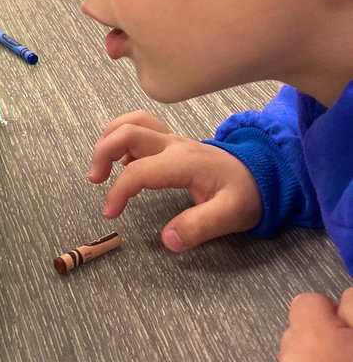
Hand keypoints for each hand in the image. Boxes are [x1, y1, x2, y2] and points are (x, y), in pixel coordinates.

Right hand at [88, 109, 262, 250]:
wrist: (266, 173)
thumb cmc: (248, 193)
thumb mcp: (232, 215)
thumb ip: (199, 227)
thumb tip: (166, 240)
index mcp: (184, 162)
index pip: (140, 171)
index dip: (119, 191)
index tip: (110, 214)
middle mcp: (174, 144)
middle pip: (128, 131)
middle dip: (103, 152)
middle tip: (95, 180)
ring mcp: (173, 140)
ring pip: (132, 122)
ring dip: (110, 137)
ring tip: (101, 165)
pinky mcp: (172, 143)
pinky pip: (141, 127)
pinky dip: (123, 138)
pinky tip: (122, 161)